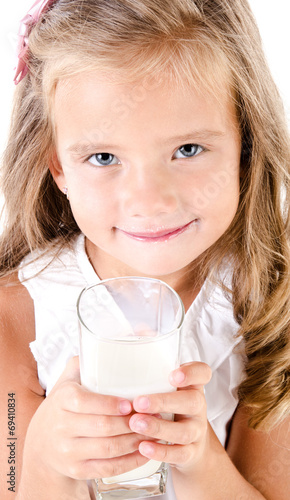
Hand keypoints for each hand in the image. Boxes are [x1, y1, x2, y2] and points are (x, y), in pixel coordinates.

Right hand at [23, 357, 148, 480]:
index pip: (85, 402)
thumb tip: (120, 337)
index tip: (129, 404)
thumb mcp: (67, 379)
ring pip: (108, 448)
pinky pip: (107, 468)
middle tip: (153, 416)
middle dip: (132, 423)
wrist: (42, 442)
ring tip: (155, 431)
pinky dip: (130, 462)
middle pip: (102, 427)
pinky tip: (144, 451)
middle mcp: (62, 427)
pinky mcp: (77, 470)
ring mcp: (68, 451)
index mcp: (62, 400)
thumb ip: (86, 361)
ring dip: (135, 441)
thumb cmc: (63, 405)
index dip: (109, 404)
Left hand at [129, 362, 211, 473]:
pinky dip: (161, 451)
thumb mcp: (167, 388)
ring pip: (184, 430)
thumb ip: (154, 373)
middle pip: (192, 402)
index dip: (191, 373)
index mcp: (193, 386)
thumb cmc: (170, 407)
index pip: (202, 373)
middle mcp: (198, 406)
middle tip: (139, 403)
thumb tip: (125, 354)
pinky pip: (180, 454)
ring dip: (158, 427)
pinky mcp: (191, 452)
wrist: (190, 442)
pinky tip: (143, 447)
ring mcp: (197, 430)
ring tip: (135, 424)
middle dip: (164, 402)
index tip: (173, 375)